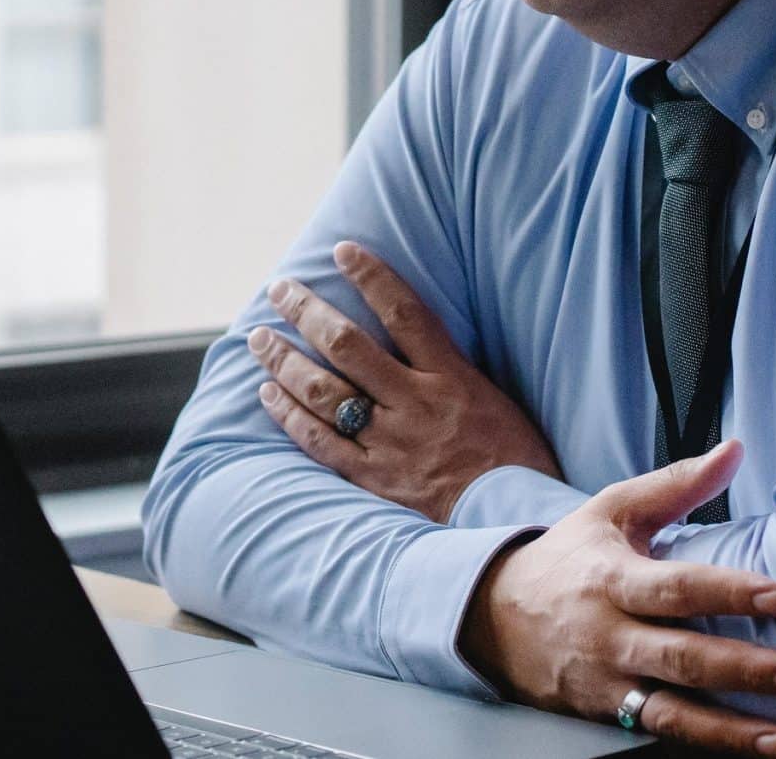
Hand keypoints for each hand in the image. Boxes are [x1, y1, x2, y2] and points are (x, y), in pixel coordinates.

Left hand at [251, 241, 563, 522]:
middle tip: (280, 289)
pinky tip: (268, 393)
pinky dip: (290, 415)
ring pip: (324, 391)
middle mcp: (416, 404)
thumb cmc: (513, 460)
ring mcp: (391, 443)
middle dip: (308, 311)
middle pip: (348, 345)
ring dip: (285, 360)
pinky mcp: (373, 479)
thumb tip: (412, 333)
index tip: (342, 251)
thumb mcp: (495, 399)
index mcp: (452, 378)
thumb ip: (451, 368)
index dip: (371, 277)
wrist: (515, 524)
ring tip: (260, 337)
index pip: (405, 313)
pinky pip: (320, 442)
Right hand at [463, 440, 775, 755]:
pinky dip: (706, 740)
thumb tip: (735, 449)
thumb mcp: (611, 511)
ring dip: (730, 726)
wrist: (492, 617)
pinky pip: (659, 728)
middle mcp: (608, 633)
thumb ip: (676, 484)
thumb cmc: (567, 558)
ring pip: (672, 706)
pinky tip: (752, 745)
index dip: (727, 592)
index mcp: (612, 578)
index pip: (675, 588)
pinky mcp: (606, 710)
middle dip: (742, 668)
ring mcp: (606, 678)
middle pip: (681, 654)